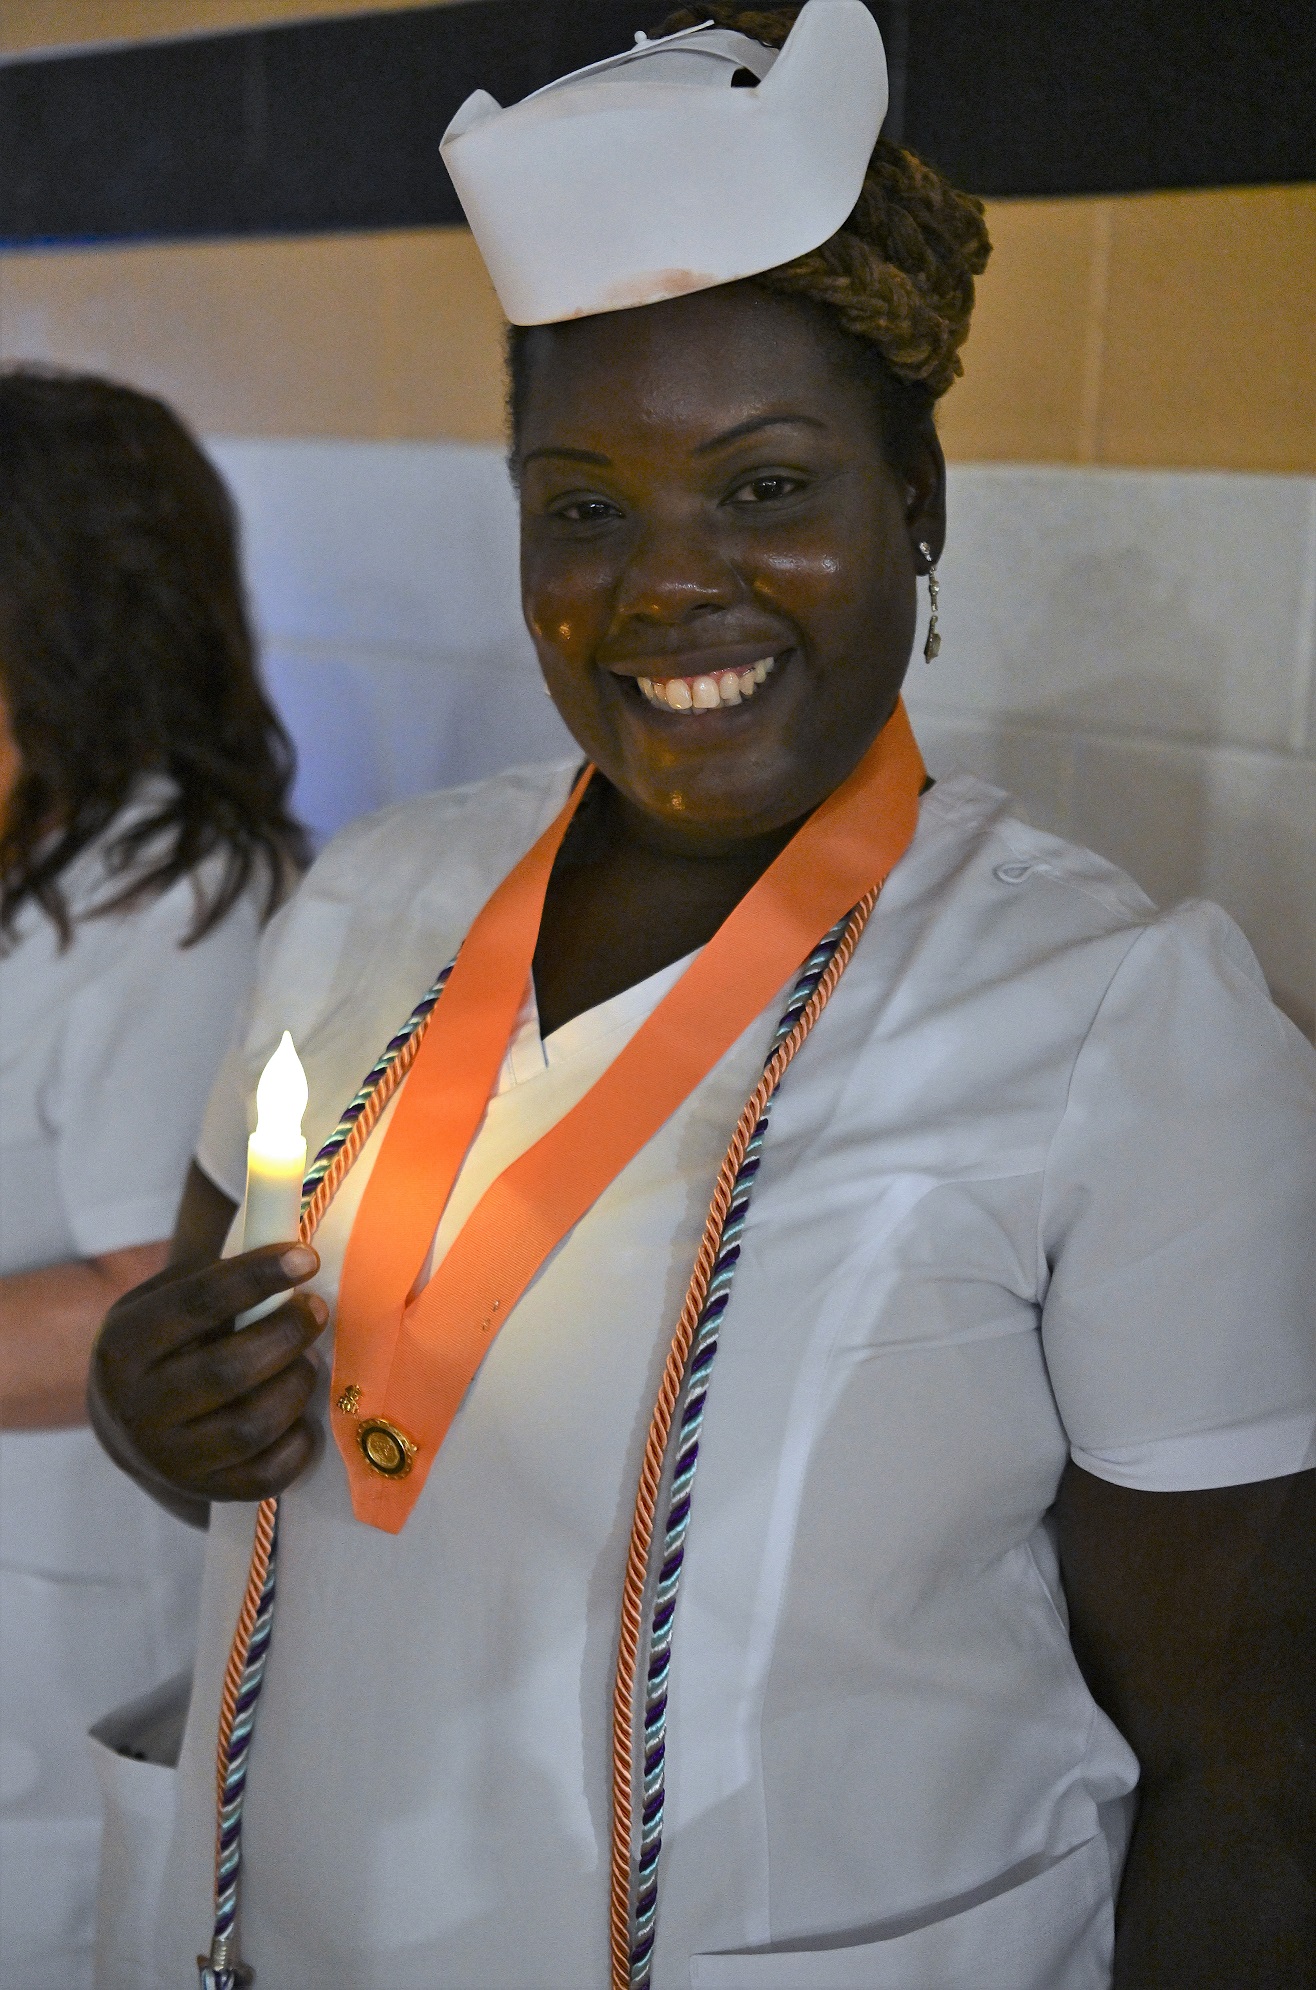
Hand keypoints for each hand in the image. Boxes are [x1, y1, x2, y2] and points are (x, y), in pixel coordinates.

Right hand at [88, 1244, 327, 1512]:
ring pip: (250, 1427)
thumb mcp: (164, 1301)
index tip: (306, 1257)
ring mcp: (168, 1459)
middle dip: (286, 1333)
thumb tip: (286, 1258)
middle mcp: (137, 1409)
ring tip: (305, 1362)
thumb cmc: (166, 1345)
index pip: (196, 1304)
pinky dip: (299, 1442)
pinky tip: (301, 1414)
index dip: (256, 1277)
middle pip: (227, 1371)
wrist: (130, 1425)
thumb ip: (213, 1280)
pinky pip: (267, 1475)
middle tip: (315, 1309)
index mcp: (124, 1346)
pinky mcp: (205, 1494)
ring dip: (296, 1386)